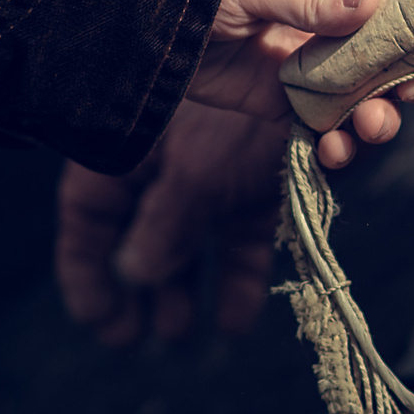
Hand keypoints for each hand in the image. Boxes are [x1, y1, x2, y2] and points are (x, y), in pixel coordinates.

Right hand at [58, 103, 292, 343]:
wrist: (326, 76)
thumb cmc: (248, 111)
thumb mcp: (196, 169)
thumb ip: (165, 223)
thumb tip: (132, 274)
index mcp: (136, 150)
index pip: (90, 213)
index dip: (86, 267)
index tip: (97, 319)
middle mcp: (170, 166)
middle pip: (138, 236)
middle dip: (133, 290)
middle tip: (130, 338)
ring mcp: (216, 180)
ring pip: (189, 246)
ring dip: (182, 292)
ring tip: (178, 333)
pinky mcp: (262, 192)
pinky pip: (244, 245)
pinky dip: (239, 283)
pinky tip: (233, 323)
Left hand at [188, 0, 413, 169]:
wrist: (141, 19)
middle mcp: (335, 13)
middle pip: (399, 46)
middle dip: (413, 76)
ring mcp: (315, 58)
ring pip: (370, 92)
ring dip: (380, 115)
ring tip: (371, 130)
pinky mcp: (289, 98)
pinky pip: (329, 124)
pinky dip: (337, 144)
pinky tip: (332, 153)